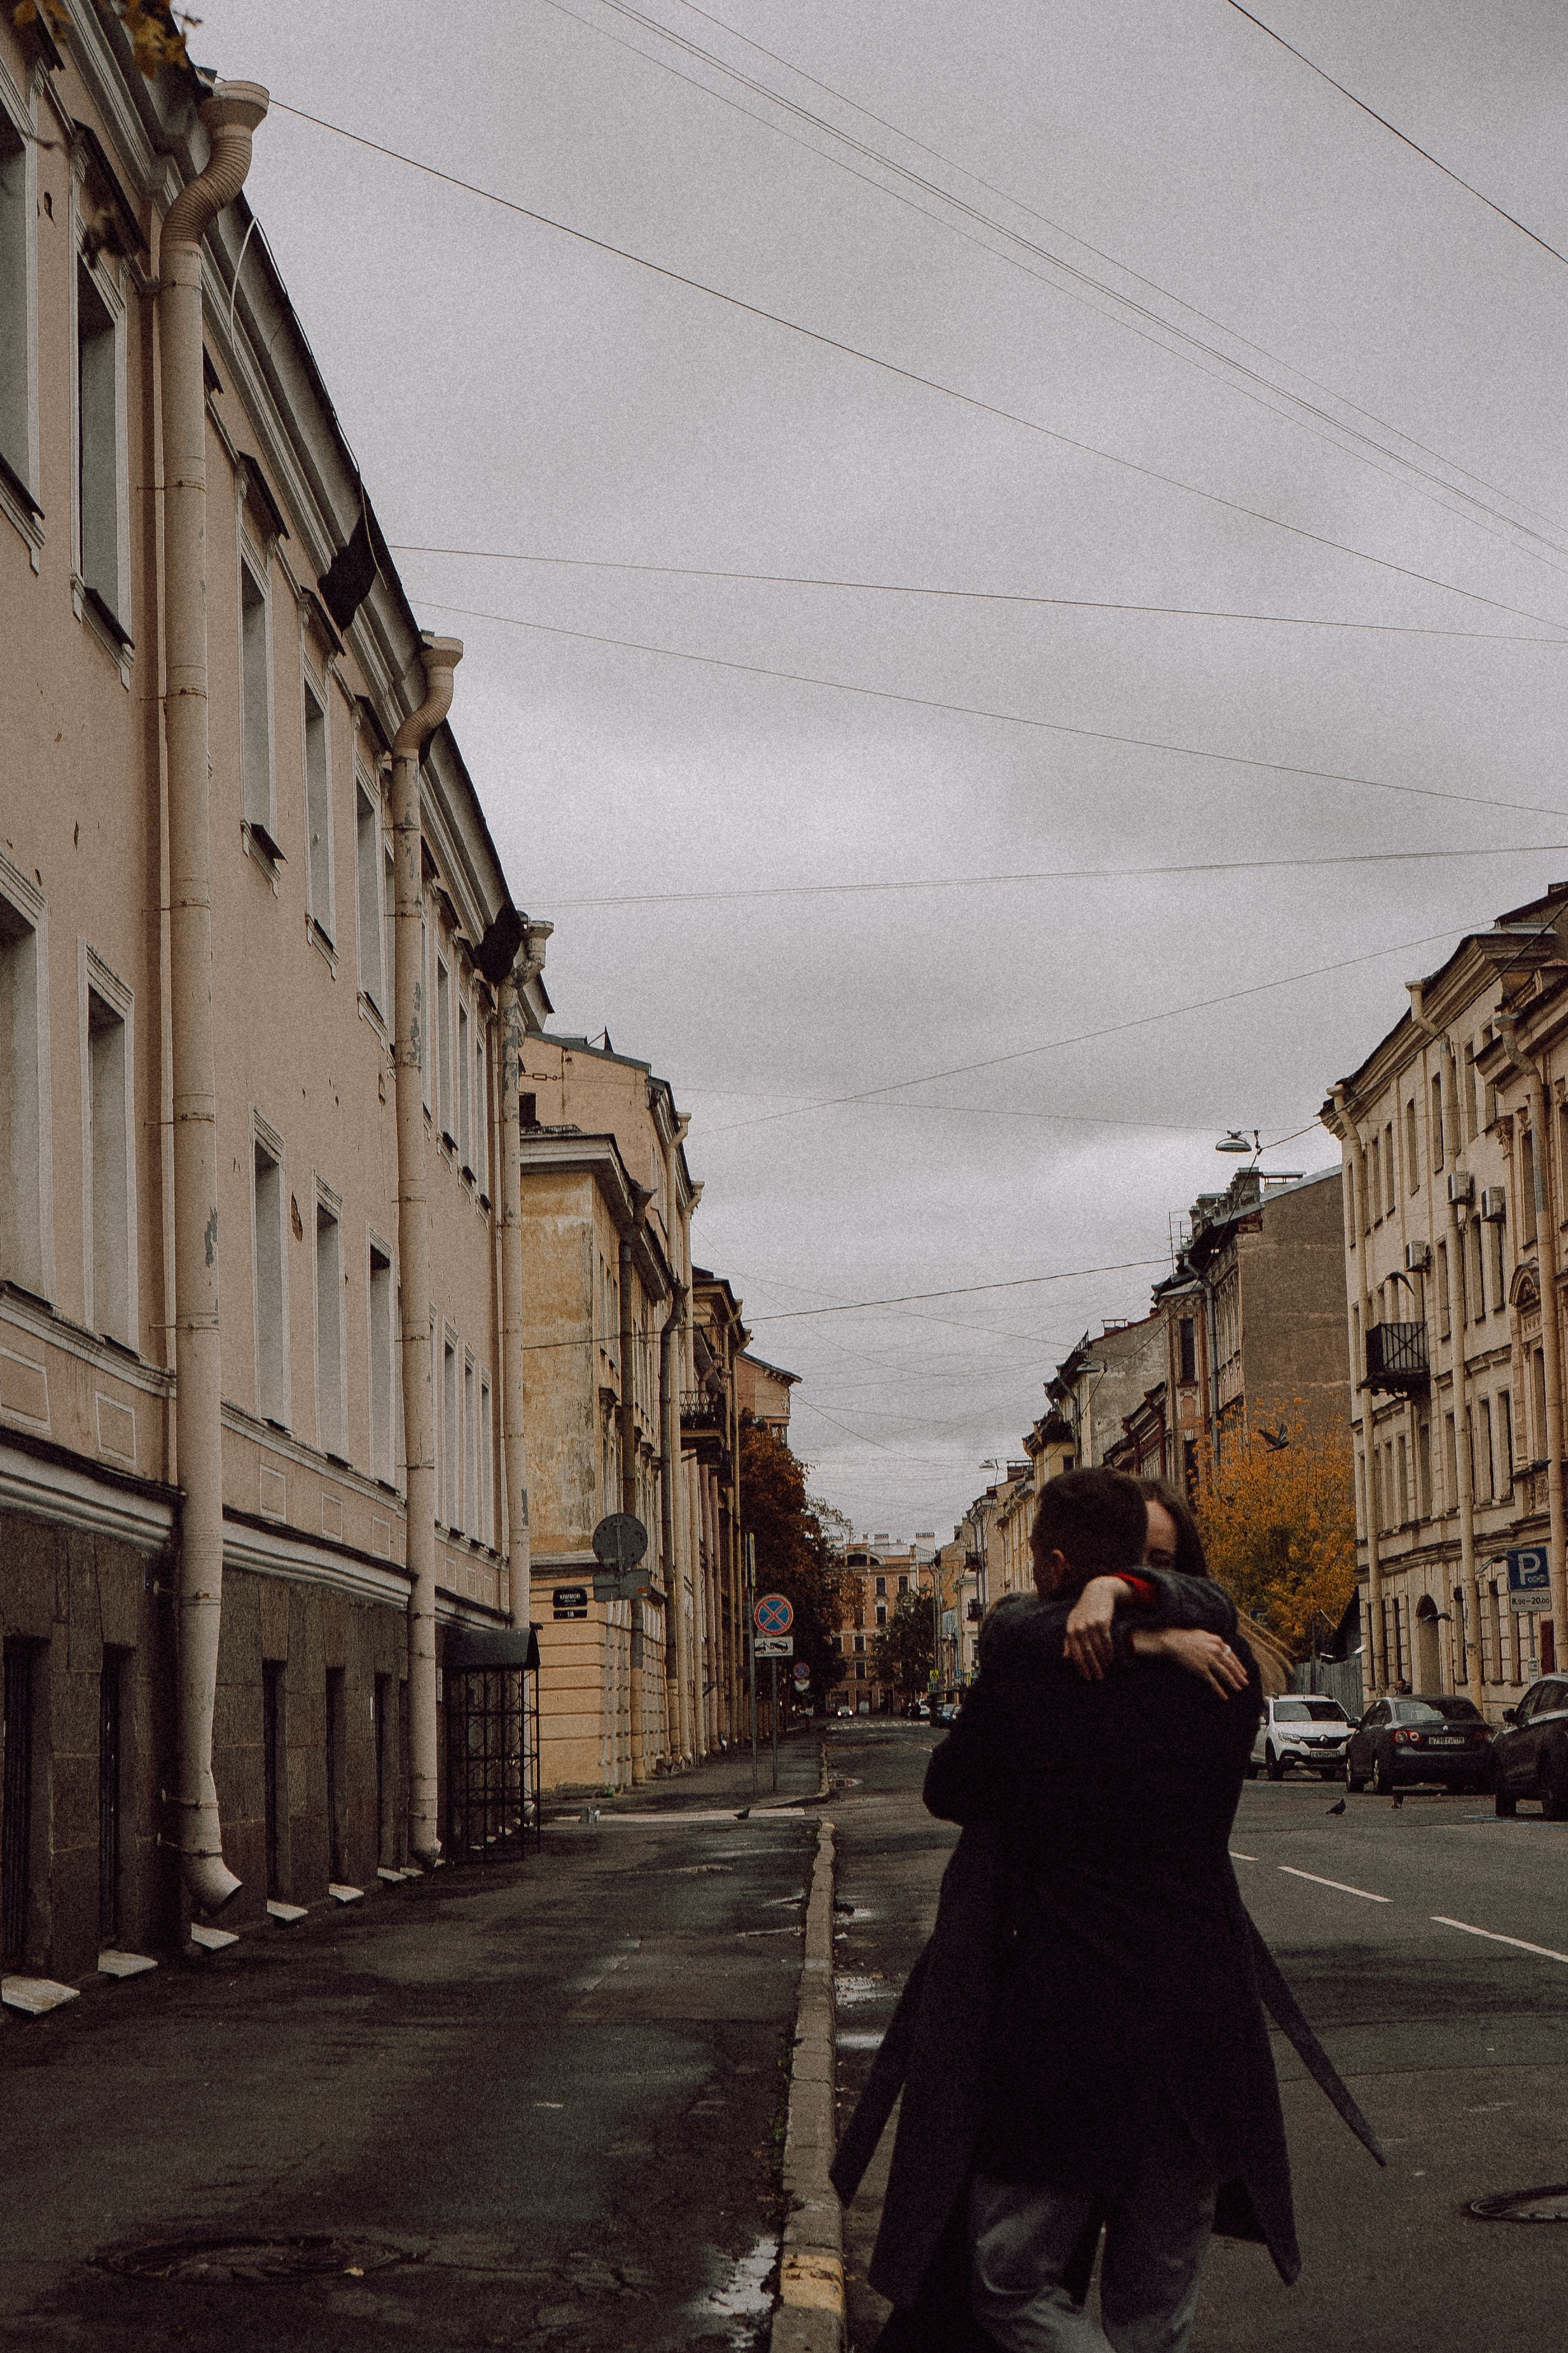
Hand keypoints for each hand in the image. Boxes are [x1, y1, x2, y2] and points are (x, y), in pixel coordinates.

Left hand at [1063, 1576, 1132, 1681]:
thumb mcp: (1072, 1622)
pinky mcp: (1103, 1622)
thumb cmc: (1083, 1611)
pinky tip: (1109, 1659)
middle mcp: (1080, 1628)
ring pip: (1098, 1649)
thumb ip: (1068, 1640)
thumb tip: (1065, 1657)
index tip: (1086, 1677)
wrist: (1097, 1593)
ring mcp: (1091, 1625)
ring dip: (1102, 1662)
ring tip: (1105, 1670)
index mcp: (1070, 1630)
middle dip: (1093, 1667)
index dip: (1081, 1667)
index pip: (1075, 1653)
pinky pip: (1107, 1642)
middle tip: (1098, 1678)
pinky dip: (1109, 1653)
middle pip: (1087, 1653)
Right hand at [1129, 1625, 1248, 1698]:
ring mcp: (1209, 1660)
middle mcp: (1215, 1651)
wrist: (1172, 1641)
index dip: (1239, 1665)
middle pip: (1231, 1666)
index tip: (1243, 1672)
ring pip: (1225, 1674)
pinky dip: (1219, 1690)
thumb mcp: (1203, 1634)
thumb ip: (1214, 1641)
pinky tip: (1224, 1696)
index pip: (1232, 1655)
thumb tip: (1223, 1647)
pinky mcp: (1201, 1670)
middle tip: (1245, 1683)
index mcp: (1217, 1641)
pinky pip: (1213, 1682)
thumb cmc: (1185, 1637)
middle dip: (1239, 1676)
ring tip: (1238, 1689)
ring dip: (1233, 1683)